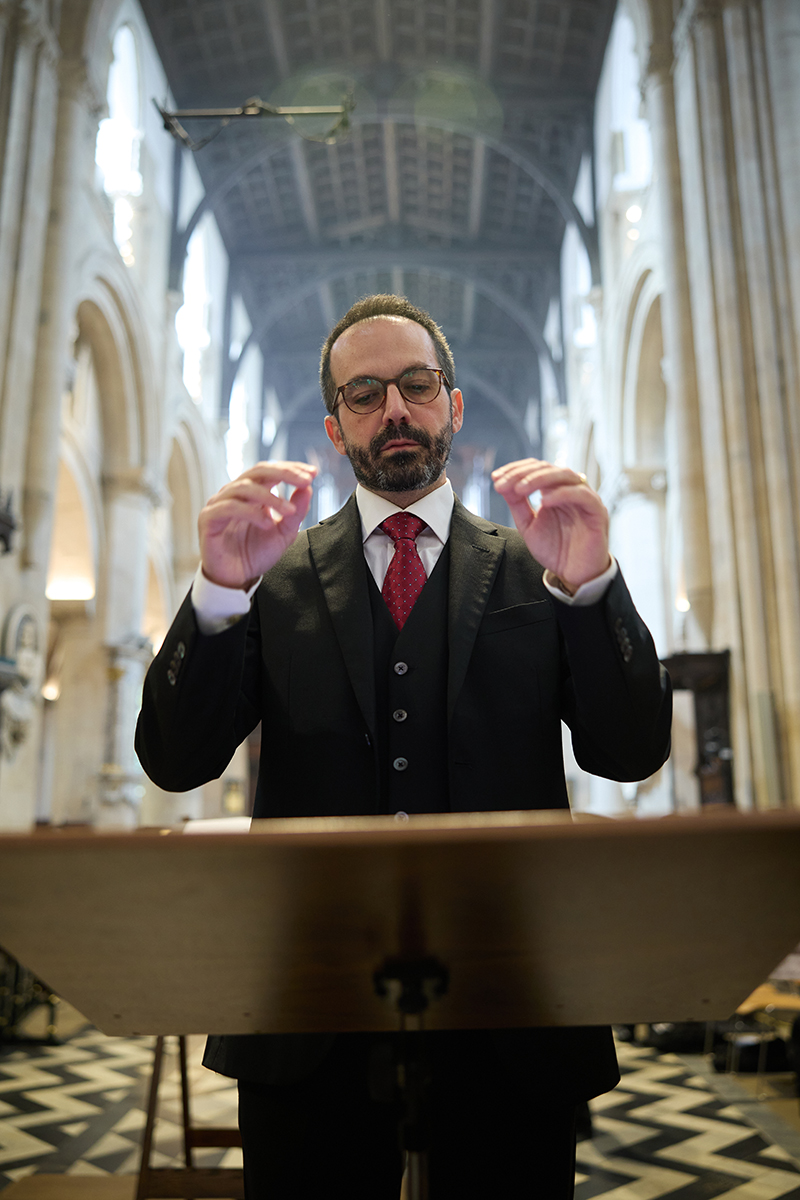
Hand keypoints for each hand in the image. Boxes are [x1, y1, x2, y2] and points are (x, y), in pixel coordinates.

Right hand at [198, 461, 317, 587]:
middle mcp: (235, 493)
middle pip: (258, 471)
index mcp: (252, 493)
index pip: (270, 470)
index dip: (291, 468)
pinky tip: (267, 523)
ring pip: (244, 487)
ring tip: (289, 511)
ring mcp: (220, 504)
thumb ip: (295, 512)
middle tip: (305, 481)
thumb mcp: (284, 533)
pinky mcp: (208, 519)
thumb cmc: (255, 554)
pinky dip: (250, 512)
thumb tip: (308, 488)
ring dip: (270, 497)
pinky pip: (228, 507)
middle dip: (284, 473)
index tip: (312, 473)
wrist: (236, 579)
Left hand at [492, 459, 609, 591]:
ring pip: (565, 475)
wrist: (574, 575)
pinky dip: (563, 494)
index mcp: (555, 491)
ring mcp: (585, 499)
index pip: (536, 469)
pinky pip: (582, 495)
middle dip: (523, 473)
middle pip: (549, 468)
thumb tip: (501, 483)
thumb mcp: (528, 525)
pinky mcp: (597, 512)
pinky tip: (545, 501)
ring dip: (540, 479)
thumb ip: (517, 504)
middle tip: (504, 483)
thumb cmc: (556, 550)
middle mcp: (570, 490)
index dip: (516, 469)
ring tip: (520, 489)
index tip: (496, 478)